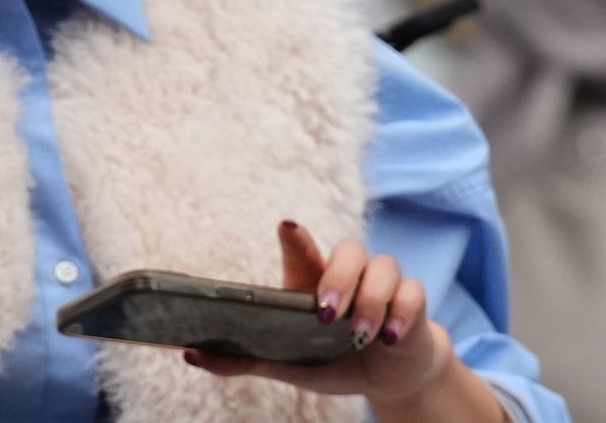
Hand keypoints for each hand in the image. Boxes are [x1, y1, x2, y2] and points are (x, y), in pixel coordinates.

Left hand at [182, 221, 476, 417]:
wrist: (392, 376)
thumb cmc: (337, 360)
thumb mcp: (292, 364)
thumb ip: (248, 359)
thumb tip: (191, 354)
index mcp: (316, 280)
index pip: (305, 248)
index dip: (296, 236)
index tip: (286, 228)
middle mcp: (352, 274)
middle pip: (349, 249)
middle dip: (339, 277)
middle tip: (326, 313)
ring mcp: (384, 285)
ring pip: (383, 266)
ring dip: (371, 301)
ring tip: (359, 336)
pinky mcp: (413, 303)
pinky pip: (413, 293)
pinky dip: (402, 314)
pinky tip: (391, 337)